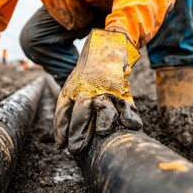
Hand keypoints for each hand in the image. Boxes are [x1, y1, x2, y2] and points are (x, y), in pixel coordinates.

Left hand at [54, 29, 142, 153]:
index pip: (63, 110)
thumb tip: (60, 145)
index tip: (61, 145)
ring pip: (105, 107)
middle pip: (81, 110)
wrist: (106, 44)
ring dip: (104, 121)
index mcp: (72, 89)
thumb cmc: (87, 73)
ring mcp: (106, 88)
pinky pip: (127, 104)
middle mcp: (88, 89)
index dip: (61, 128)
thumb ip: (67, 110)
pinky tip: (132, 125)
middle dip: (79, 130)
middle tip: (76, 148)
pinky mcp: (122, 89)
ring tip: (102, 132)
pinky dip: (130, 115)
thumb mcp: (72, 86)